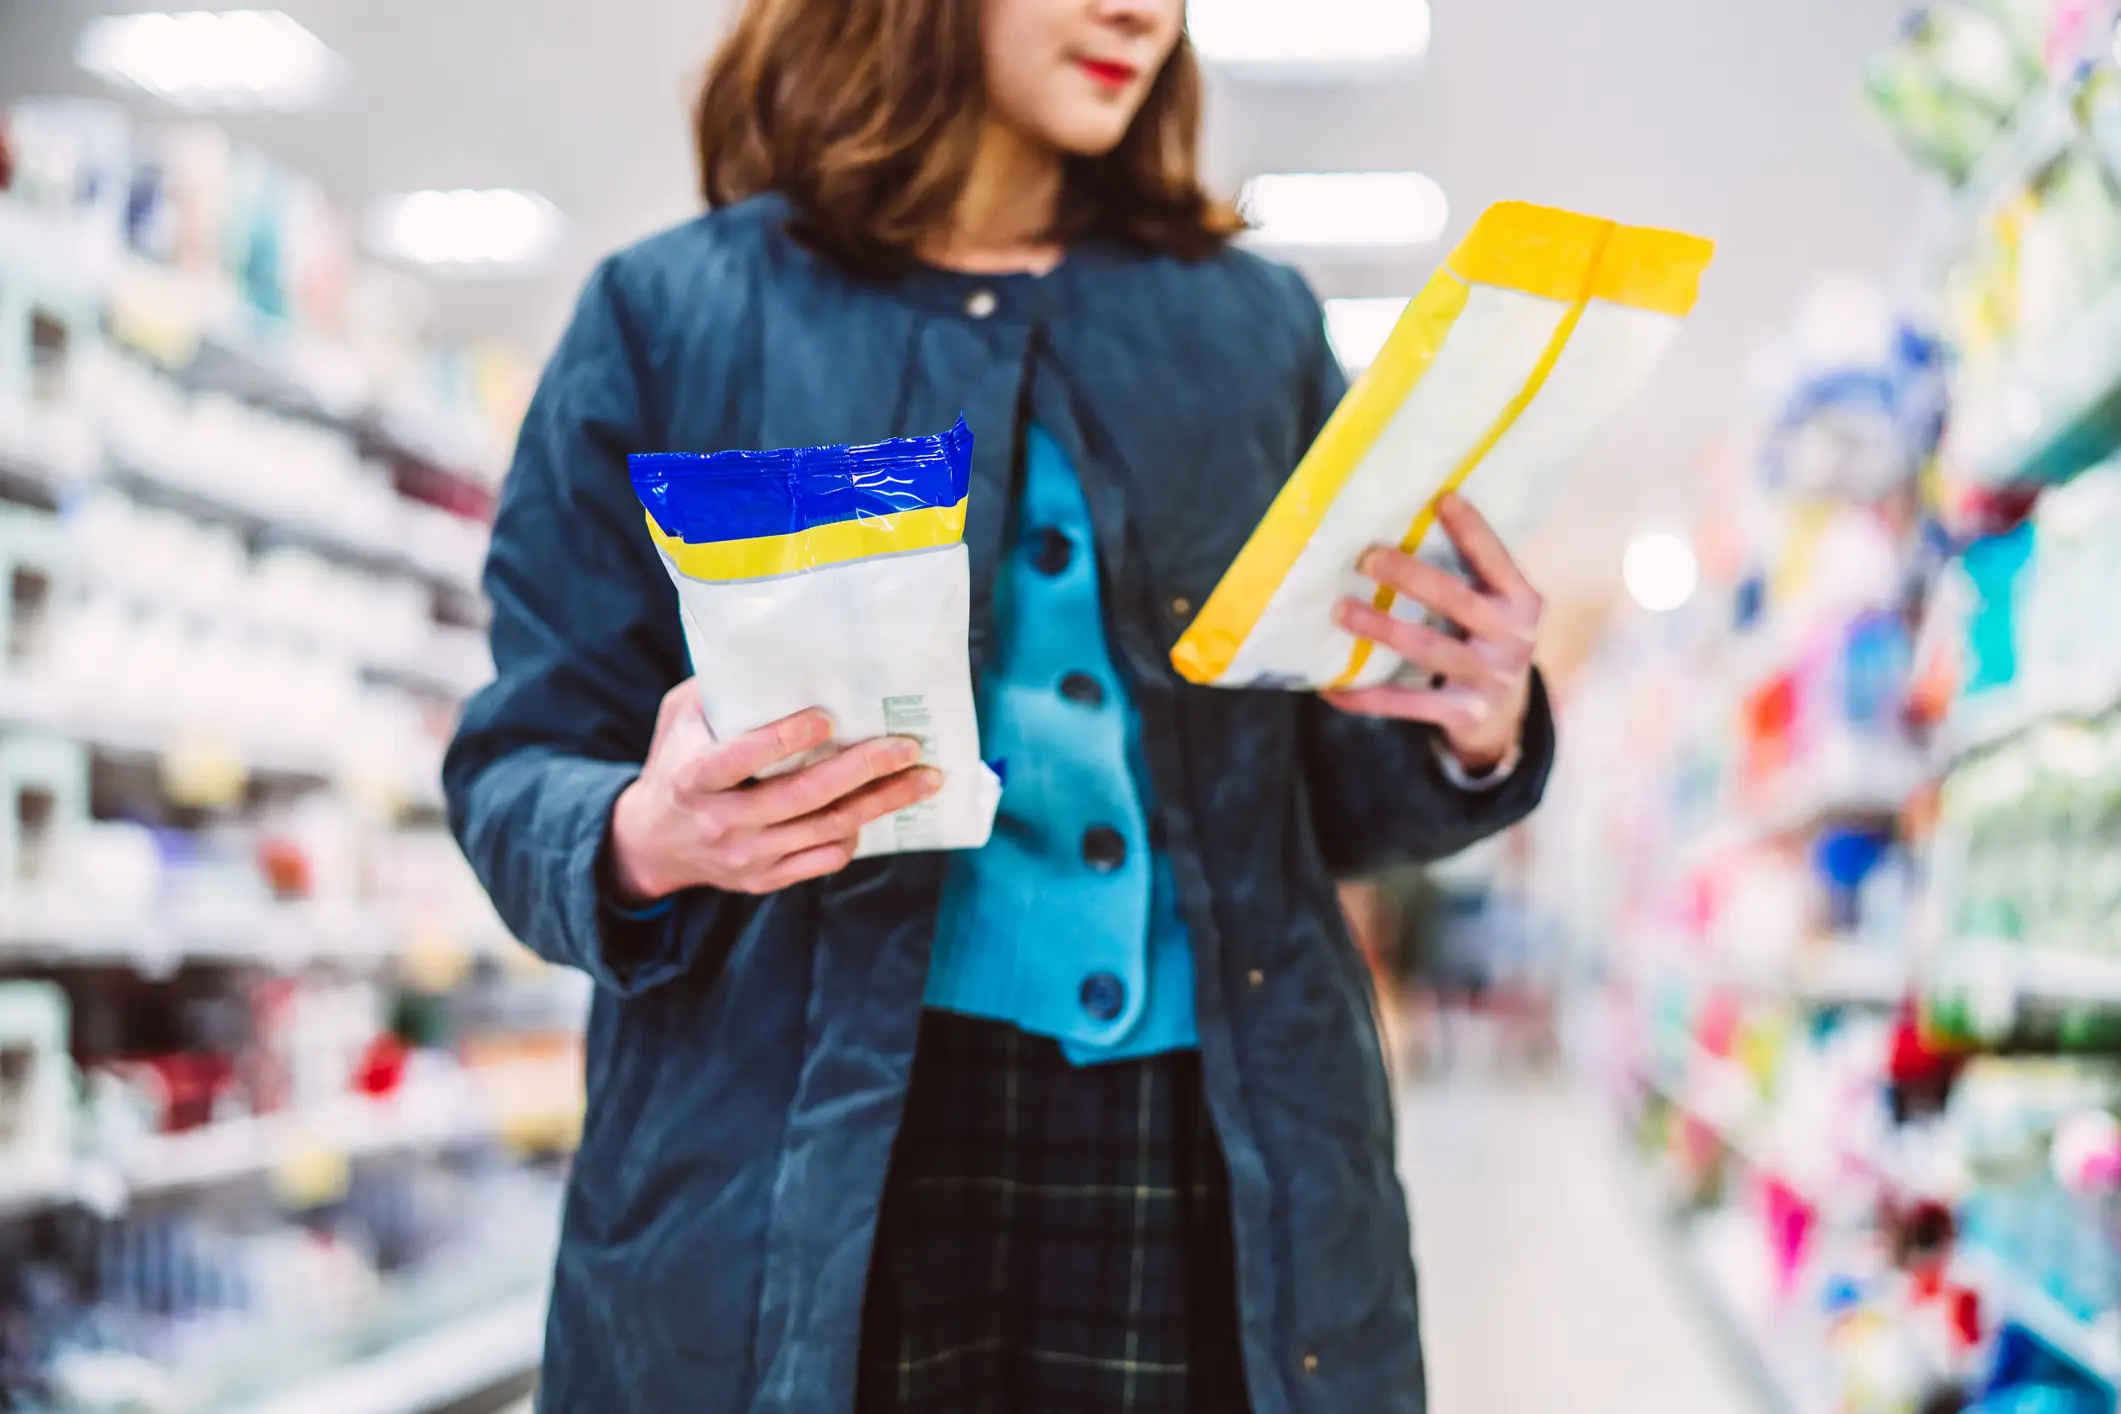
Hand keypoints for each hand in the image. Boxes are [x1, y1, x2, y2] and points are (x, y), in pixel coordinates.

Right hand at [609, 681, 942, 900]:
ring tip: (923, 779)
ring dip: (881, 803)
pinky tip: (879, 809)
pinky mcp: (762, 880)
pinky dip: (855, 834)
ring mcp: (744, 856)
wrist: (651, 841)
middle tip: (907, 746)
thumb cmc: (677, 760)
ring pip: (826, 828)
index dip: (785, 739)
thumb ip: (720, 690)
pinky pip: (823, 858)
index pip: (742, 757)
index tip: (829, 717)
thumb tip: (779, 653)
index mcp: (693, 775)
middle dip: (863, 769)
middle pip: (804, 795)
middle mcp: (719, 820)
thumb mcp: (680, 717)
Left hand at [1323, 494, 1542, 772]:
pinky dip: (1367, 697)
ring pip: (1428, 648)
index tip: (1442, 499)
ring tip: (1341, 611)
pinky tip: (1333, 688)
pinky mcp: (1462, 714)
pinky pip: (1407, 703)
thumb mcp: (1497, 608)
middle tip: (1367, 557)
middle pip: (1456, 600)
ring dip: (1382, 628)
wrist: (1504, 718)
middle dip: (1410, 576)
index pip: (1497, 561)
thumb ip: (1472, 576)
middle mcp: (1512, 639)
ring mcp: (1488, 679)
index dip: (1473, 531)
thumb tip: (1410, 523)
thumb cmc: (1488, 641)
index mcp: (1522, 603)